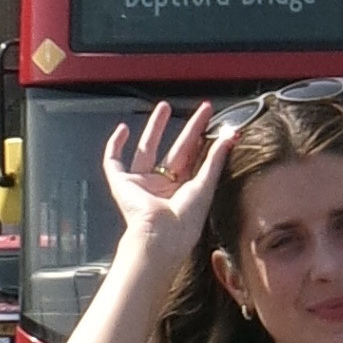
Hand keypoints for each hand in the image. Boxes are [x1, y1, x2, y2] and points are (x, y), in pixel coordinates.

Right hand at [100, 99, 233, 284]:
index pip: (194, 157)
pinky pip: (113, 162)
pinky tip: (123, 130)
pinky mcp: (122, 184)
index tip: (212, 120)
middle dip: (187, 129)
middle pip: (176, 150)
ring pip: (147, 149)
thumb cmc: (184, 221)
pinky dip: (115, 145)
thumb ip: (215, 159)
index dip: (202, 138)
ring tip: (163, 107)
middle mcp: (163, 186)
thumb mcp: (205, 185)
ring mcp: (142, 184)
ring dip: (154, 128)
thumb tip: (229, 136)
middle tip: (200, 110)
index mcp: (183, 190)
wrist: (160, 235)